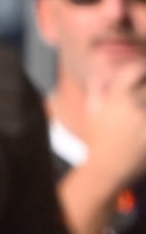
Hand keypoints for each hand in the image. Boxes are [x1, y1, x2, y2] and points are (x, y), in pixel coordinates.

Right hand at [82, 58, 145, 192]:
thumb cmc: (99, 138)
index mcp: (117, 98)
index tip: (142, 69)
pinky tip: (144, 121)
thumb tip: (103, 71)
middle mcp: (135, 106)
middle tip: (144, 88)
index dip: (141, 66)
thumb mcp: (92, 111)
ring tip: (143, 106)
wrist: (109, 167)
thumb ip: (97, 87)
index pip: (135, 69)